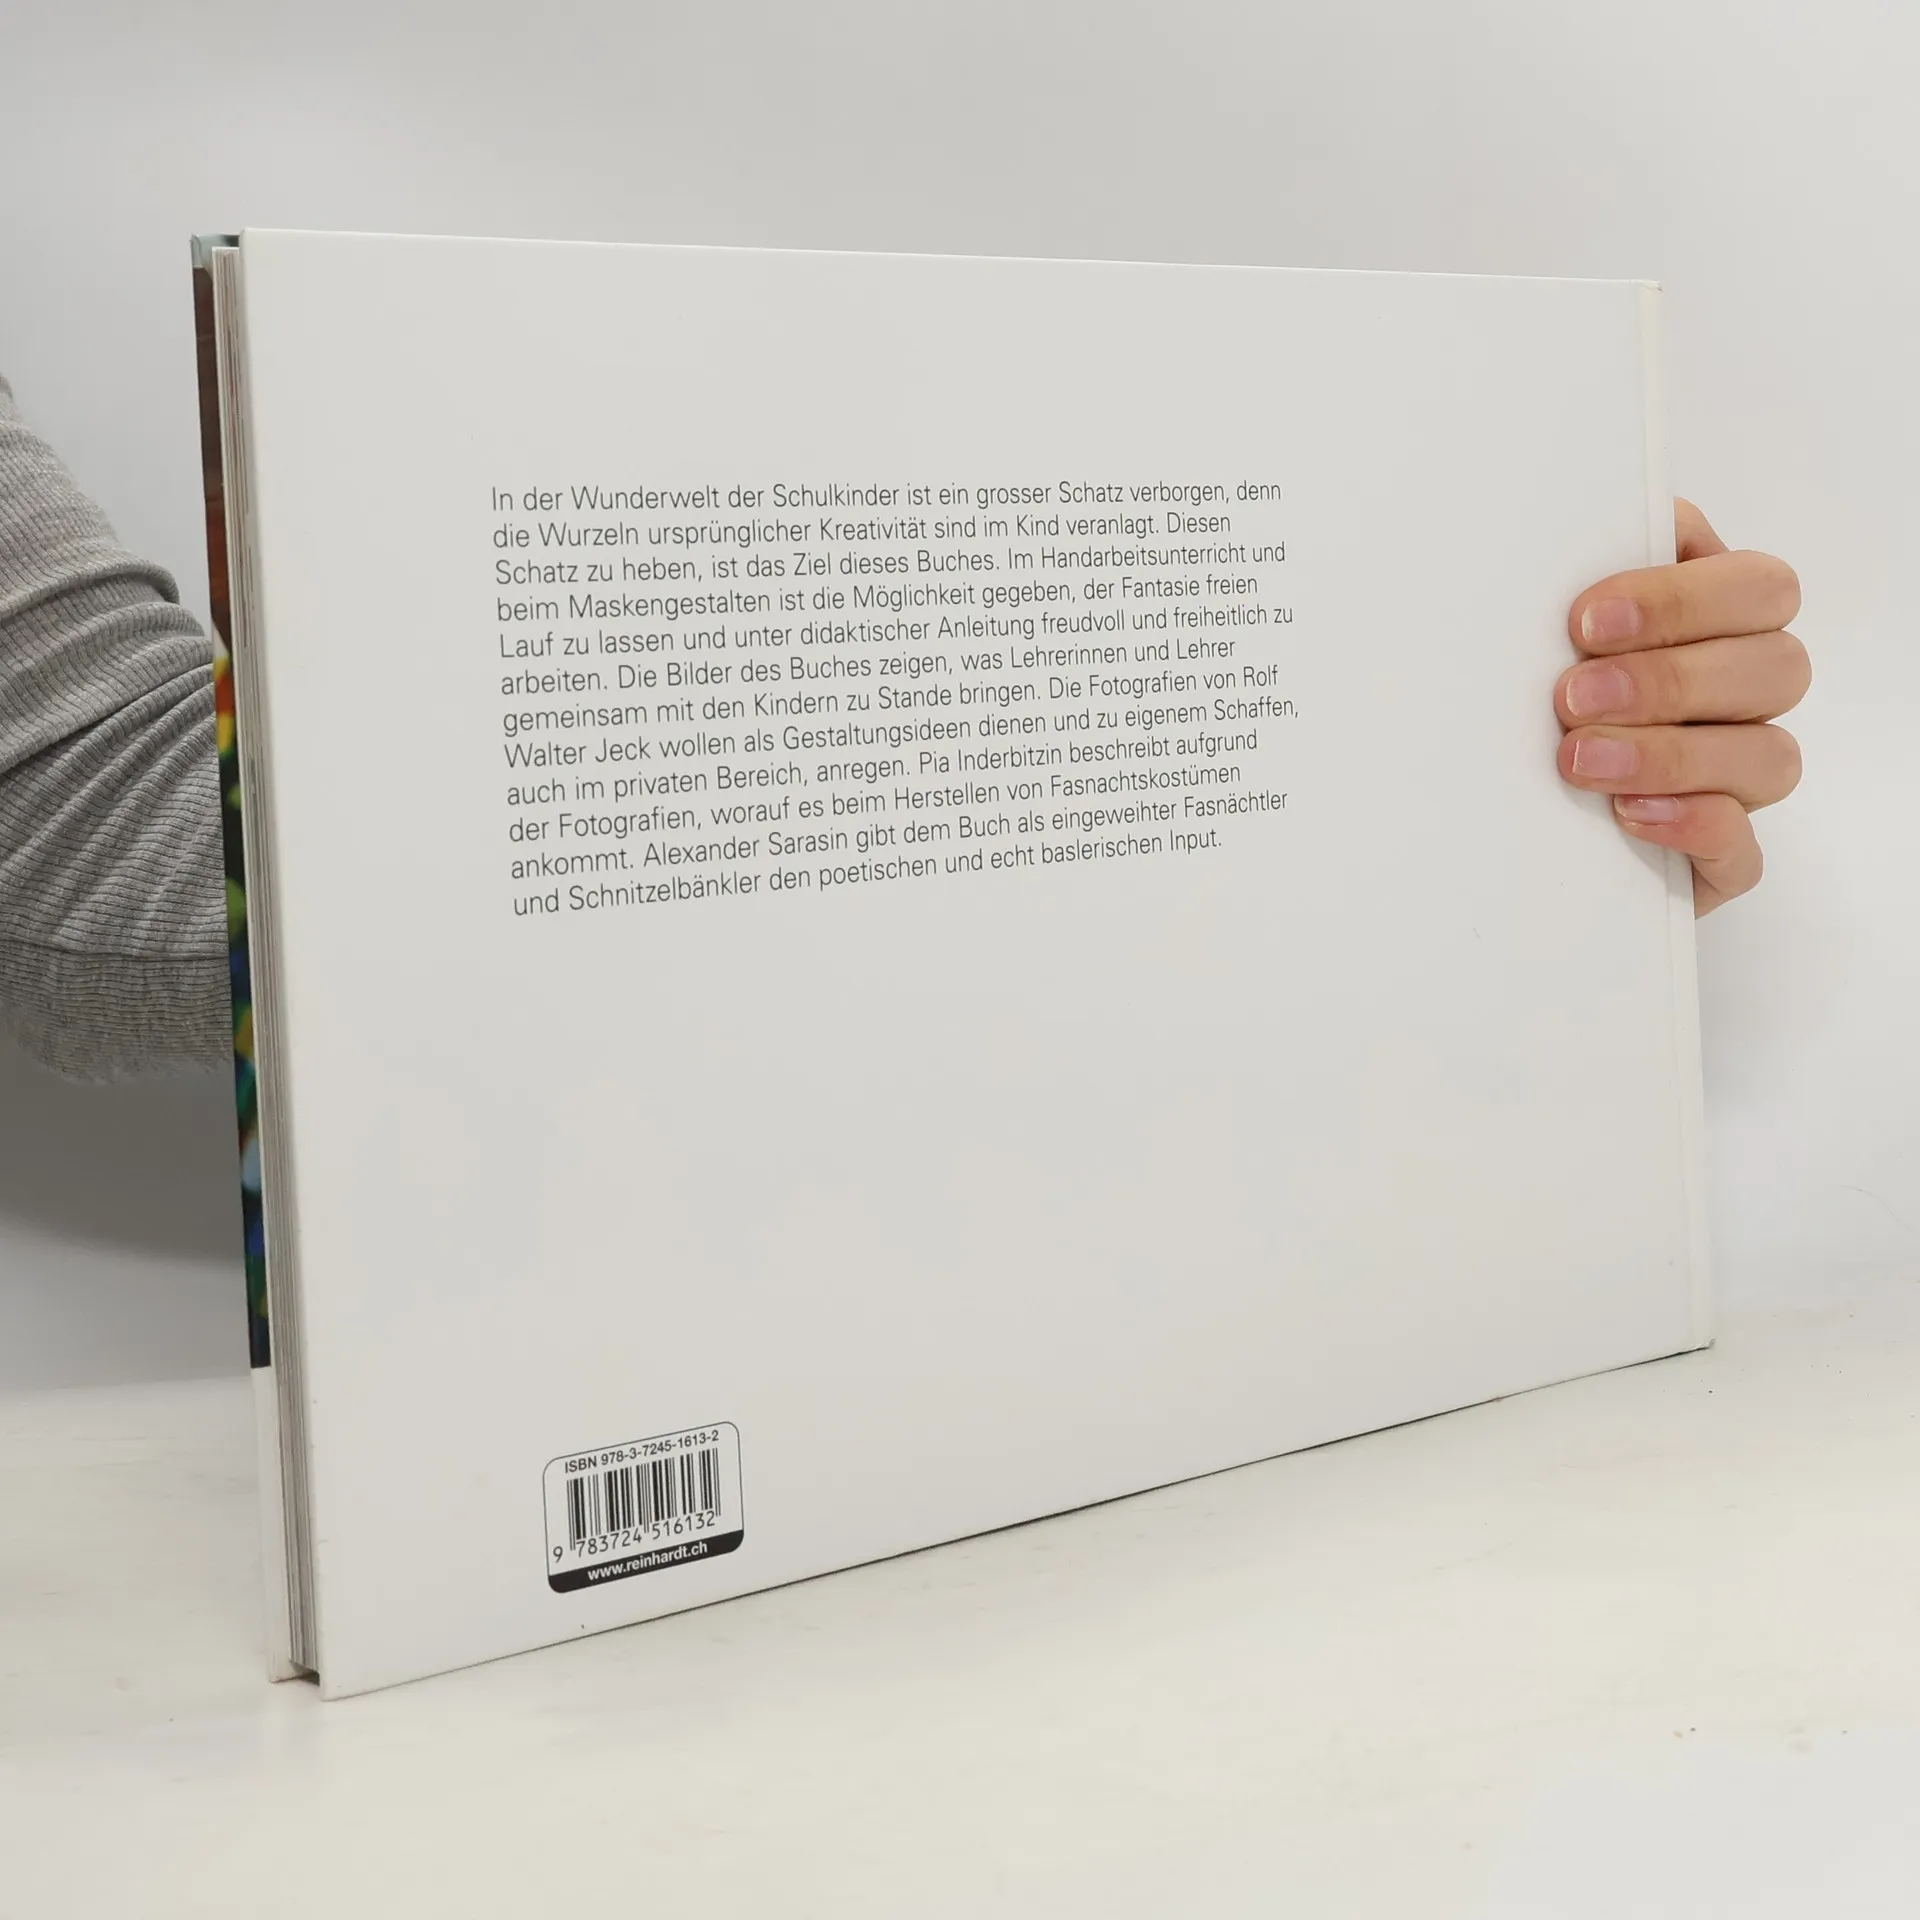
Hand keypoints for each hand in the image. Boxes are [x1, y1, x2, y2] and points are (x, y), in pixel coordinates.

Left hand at [1556, 500, 1807, 912]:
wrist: (1501, 813)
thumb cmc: (1538, 694)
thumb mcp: (1546, 627)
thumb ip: (1576, 572)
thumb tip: (1564, 524)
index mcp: (1723, 623)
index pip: (1758, 589)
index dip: (1681, 599)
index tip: (1588, 618)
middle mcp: (1746, 697)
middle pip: (1775, 668)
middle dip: (1668, 680)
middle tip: (1572, 696)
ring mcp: (1741, 779)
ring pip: (1769, 757)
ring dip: (1670, 754)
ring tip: (1581, 760)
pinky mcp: (1720, 857)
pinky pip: (1741, 847)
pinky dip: (1690, 825)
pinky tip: (1627, 814)